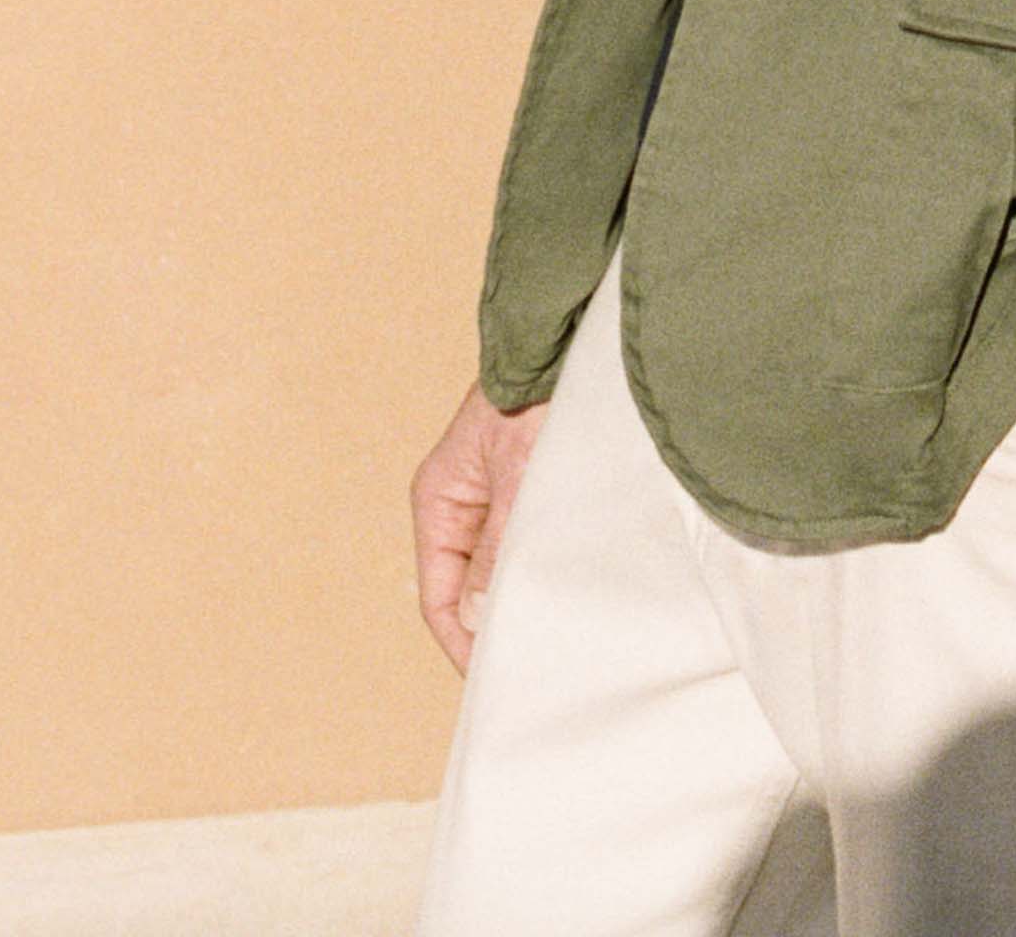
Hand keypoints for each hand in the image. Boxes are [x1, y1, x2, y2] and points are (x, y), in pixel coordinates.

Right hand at [412, 382, 549, 673]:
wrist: (575, 334)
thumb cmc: (541, 390)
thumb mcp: (519, 475)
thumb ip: (500, 548)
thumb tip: (480, 621)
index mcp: (440, 500)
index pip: (439, 599)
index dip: (463, 645)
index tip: (495, 681)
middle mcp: (463, 502)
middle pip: (470, 590)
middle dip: (496, 628)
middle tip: (535, 669)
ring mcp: (498, 494)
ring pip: (503, 569)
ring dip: (525, 597)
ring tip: (557, 638)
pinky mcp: (534, 486)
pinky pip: (530, 543)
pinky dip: (546, 567)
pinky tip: (572, 591)